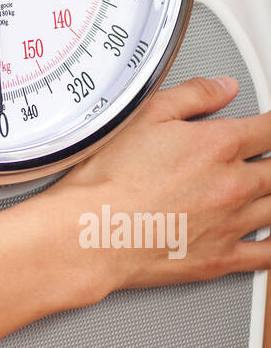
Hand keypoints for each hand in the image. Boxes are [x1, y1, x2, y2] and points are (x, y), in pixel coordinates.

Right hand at [55, 75, 270, 295]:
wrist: (94, 231)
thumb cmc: (111, 179)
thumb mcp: (146, 115)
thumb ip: (193, 95)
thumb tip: (224, 88)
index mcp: (219, 145)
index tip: (270, 128)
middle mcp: (234, 185)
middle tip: (265, 160)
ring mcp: (232, 224)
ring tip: (265, 190)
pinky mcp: (221, 259)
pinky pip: (267, 255)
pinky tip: (270, 235)